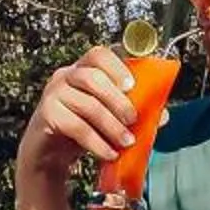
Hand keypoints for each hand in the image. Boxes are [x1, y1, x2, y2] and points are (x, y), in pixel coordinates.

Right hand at [18, 46, 136, 185]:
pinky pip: (75, 126)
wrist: (48, 154)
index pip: (98, 54)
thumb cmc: (79, 130)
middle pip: (93, 77)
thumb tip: (163, 115)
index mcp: (82, 69)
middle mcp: (65, 76)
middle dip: (117, 100)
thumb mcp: (107, 118)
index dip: (117, 66)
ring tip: (126, 142)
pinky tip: (109, 153)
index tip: (132, 86)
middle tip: (134, 120)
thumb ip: (132, 113)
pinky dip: (96, 142)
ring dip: (111, 125)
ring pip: (87, 104)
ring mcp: (53, 94)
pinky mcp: (46, 115)